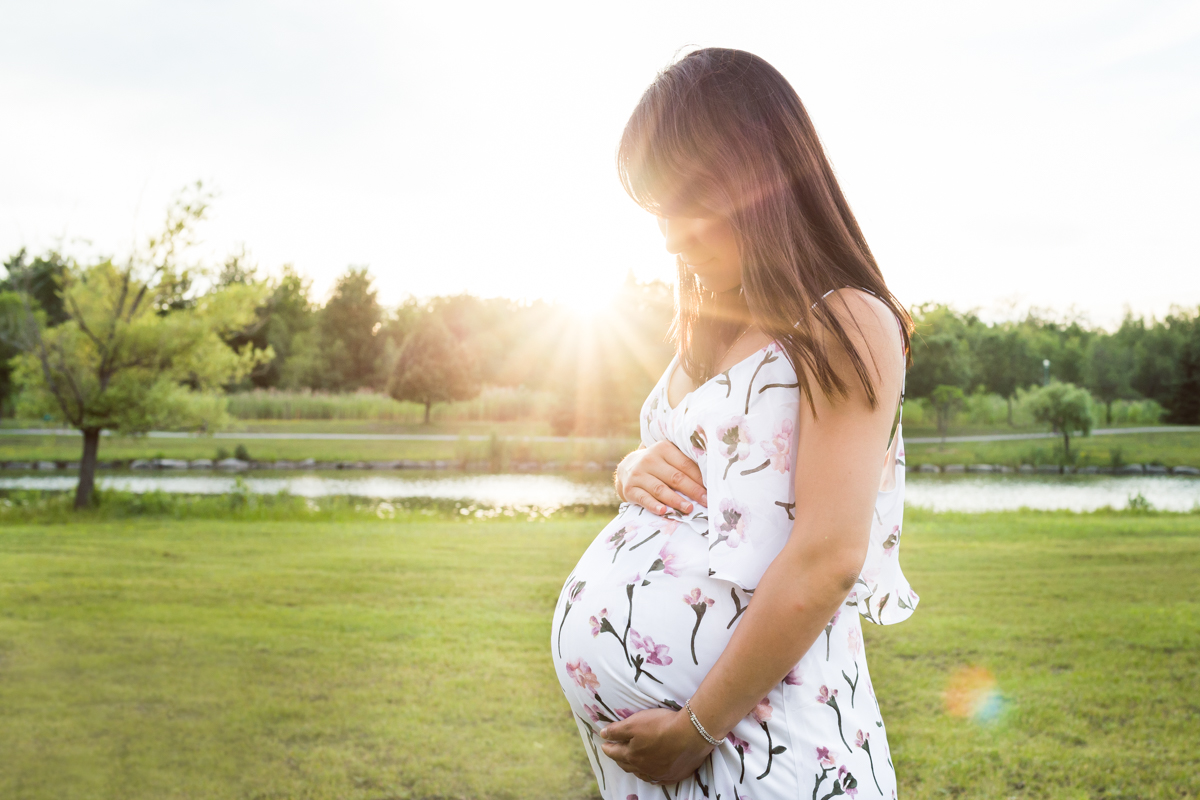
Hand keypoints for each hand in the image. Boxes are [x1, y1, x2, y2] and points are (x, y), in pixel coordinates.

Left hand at [599, 708, 713, 784]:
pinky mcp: (674, 775)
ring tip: (631, 763)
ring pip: (642, 773)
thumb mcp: (634, 723)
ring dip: (634, 768)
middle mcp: (644, 768)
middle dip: (619, 758)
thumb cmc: (661, 725)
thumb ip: (617, 730)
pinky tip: (653, 772)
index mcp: (632, 755)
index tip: (604, 745)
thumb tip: (603, 734)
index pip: (615, 752)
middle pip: (627, 764)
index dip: (608, 747)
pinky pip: (659, 778)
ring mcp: (660, 774)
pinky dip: (652, 775)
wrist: (692, 734)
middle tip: (615, 753)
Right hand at [615, 441, 706, 514]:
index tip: (711, 490)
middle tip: (705, 502)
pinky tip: (664, 511)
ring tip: (689, 509)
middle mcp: (649, 459)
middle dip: (692, 491)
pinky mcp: (630, 488)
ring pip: (660, 489)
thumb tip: (710, 480)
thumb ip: (686, 465)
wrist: (628, 468)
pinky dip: (654, 505)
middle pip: (675, 477)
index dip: (699, 479)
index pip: (685, 465)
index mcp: (663, 448)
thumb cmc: (659, 465)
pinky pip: (643, 499)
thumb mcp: (669, 458)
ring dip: (676, 500)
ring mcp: (638, 474)